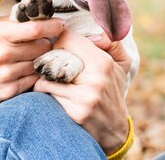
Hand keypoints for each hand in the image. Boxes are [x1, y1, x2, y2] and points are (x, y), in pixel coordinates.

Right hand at [0, 16, 64, 113]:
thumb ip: (11, 22)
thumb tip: (38, 14)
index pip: (34, 28)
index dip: (52, 25)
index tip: (60, 24)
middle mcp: (2, 53)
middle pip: (41, 46)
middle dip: (46, 43)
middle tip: (43, 43)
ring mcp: (5, 74)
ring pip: (39, 63)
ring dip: (40, 60)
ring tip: (31, 58)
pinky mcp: (9, 91)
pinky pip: (33, 80)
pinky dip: (32, 75)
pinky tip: (24, 71)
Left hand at [33, 30, 130, 153]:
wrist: (114, 129)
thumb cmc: (113, 88)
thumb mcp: (121, 62)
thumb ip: (111, 40)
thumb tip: (92, 33)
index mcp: (103, 62)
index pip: (68, 38)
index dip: (60, 42)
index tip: (60, 49)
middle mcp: (96, 79)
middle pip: (54, 57)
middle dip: (48, 59)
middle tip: (50, 63)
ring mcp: (86, 98)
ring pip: (47, 77)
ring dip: (43, 77)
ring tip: (48, 78)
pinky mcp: (76, 113)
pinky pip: (48, 95)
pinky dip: (45, 92)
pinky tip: (50, 92)